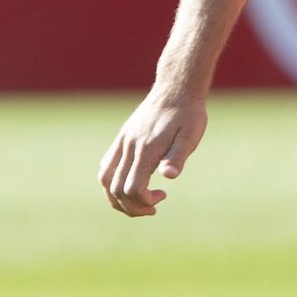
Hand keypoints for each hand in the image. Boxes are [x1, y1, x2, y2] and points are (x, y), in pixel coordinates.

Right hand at [98, 90, 207, 216]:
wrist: (176, 88)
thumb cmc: (188, 114)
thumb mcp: (191, 135)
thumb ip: (177, 156)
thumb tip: (170, 177)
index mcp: (147, 149)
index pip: (133, 188)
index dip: (144, 201)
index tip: (163, 196)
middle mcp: (129, 146)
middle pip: (115, 189)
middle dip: (131, 206)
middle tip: (152, 208)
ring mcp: (123, 141)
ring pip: (105, 179)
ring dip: (117, 198)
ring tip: (138, 202)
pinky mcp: (122, 137)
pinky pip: (107, 165)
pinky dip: (112, 181)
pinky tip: (130, 182)